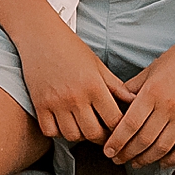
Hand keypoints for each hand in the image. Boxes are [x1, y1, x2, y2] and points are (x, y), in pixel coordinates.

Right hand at [17, 22, 136, 144]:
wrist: (40, 36)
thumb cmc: (72, 48)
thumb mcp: (98, 65)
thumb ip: (116, 86)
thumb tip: (135, 101)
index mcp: (94, 86)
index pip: (113, 120)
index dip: (119, 129)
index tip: (119, 129)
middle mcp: (75, 97)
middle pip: (93, 134)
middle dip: (101, 138)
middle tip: (103, 133)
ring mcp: (56, 102)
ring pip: (71, 136)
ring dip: (79, 135)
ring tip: (83, 126)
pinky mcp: (39, 105)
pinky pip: (50, 132)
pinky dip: (58, 132)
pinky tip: (63, 122)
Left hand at [104, 40, 174, 167]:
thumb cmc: (173, 61)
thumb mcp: (147, 72)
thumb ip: (130, 90)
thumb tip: (112, 107)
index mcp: (152, 92)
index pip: (130, 124)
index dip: (117, 141)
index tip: (108, 151)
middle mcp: (168, 106)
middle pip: (144, 139)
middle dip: (127, 153)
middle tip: (117, 159)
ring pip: (162, 147)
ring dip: (145, 159)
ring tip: (134, 162)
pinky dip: (171, 159)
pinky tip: (160, 162)